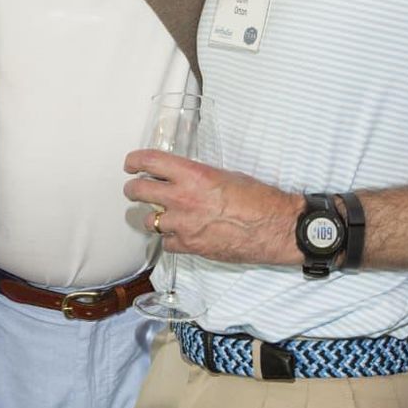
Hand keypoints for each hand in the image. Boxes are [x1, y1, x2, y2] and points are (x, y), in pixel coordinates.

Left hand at [124, 149, 298, 264]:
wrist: (275, 227)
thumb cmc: (259, 199)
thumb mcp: (225, 176)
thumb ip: (198, 177)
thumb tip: (183, 179)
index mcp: (193, 175)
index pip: (150, 161)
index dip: (135, 161)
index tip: (131, 163)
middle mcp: (183, 198)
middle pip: (138, 191)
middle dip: (133, 189)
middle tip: (134, 189)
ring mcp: (184, 225)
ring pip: (147, 220)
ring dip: (151, 217)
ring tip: (159, 216)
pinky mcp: (190, 246)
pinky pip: (166, 243)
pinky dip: (170, 239)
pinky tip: (179, 235)